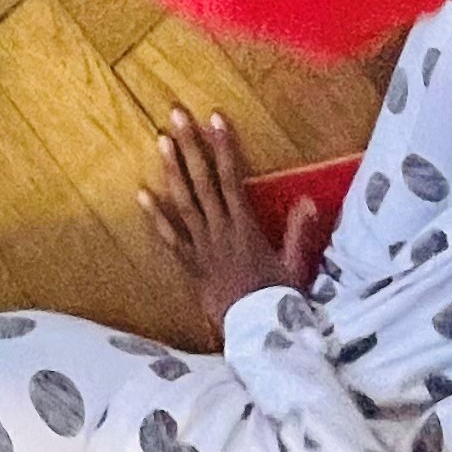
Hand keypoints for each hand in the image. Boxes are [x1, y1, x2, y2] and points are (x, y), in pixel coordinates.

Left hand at [141, 106, 320, 347]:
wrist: (256, 338)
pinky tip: (142, 193)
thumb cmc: (277, 300)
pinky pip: (170, 238)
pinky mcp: (190, 265)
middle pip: (202, 182)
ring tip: (161, 140)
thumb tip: (309, 197)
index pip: (232, 178)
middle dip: (191, 146)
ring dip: (171, 170)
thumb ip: (299, 231)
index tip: (216, 117)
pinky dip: (155, 216)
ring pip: (183, 203)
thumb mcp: (295, 265)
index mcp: (245, 228)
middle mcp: (219, 231)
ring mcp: (202, 247)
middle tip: (176, 114)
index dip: (224, 147)